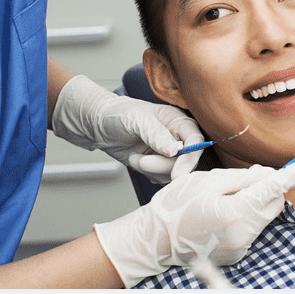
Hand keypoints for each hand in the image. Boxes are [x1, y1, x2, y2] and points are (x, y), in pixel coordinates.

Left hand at [52, 75, 204, 182]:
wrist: (98, 126)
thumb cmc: (117, 114)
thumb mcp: (136, 119)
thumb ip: (157, 133)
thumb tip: (175, 151)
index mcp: (178, 120)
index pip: (195, 140)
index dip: (190, 158)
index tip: (177, 173)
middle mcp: (177, 136)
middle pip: (187, 161)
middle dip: (163, 166)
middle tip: (142, 162)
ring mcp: (169, 152)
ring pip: (174, 172)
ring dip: (152, 170)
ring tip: (135, 157)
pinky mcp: (159, 165)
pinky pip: (162, 178)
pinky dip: (149, 175)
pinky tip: (136, 162)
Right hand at [94, 154, 294, 287]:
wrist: (155, 240)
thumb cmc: (176, 207)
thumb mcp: (207, 180)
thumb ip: (242, 177)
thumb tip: (268, 175)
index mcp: (236, 212)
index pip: (276, 186)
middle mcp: (243, 234)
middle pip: (273, 201)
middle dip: (264, 186)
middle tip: (238, 180)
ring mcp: (240, 247)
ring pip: (263, 215)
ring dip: (253, 202)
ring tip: (221, 200)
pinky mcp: (237, 254)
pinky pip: (252, 228)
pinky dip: (244, 217)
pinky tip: (219, 216)